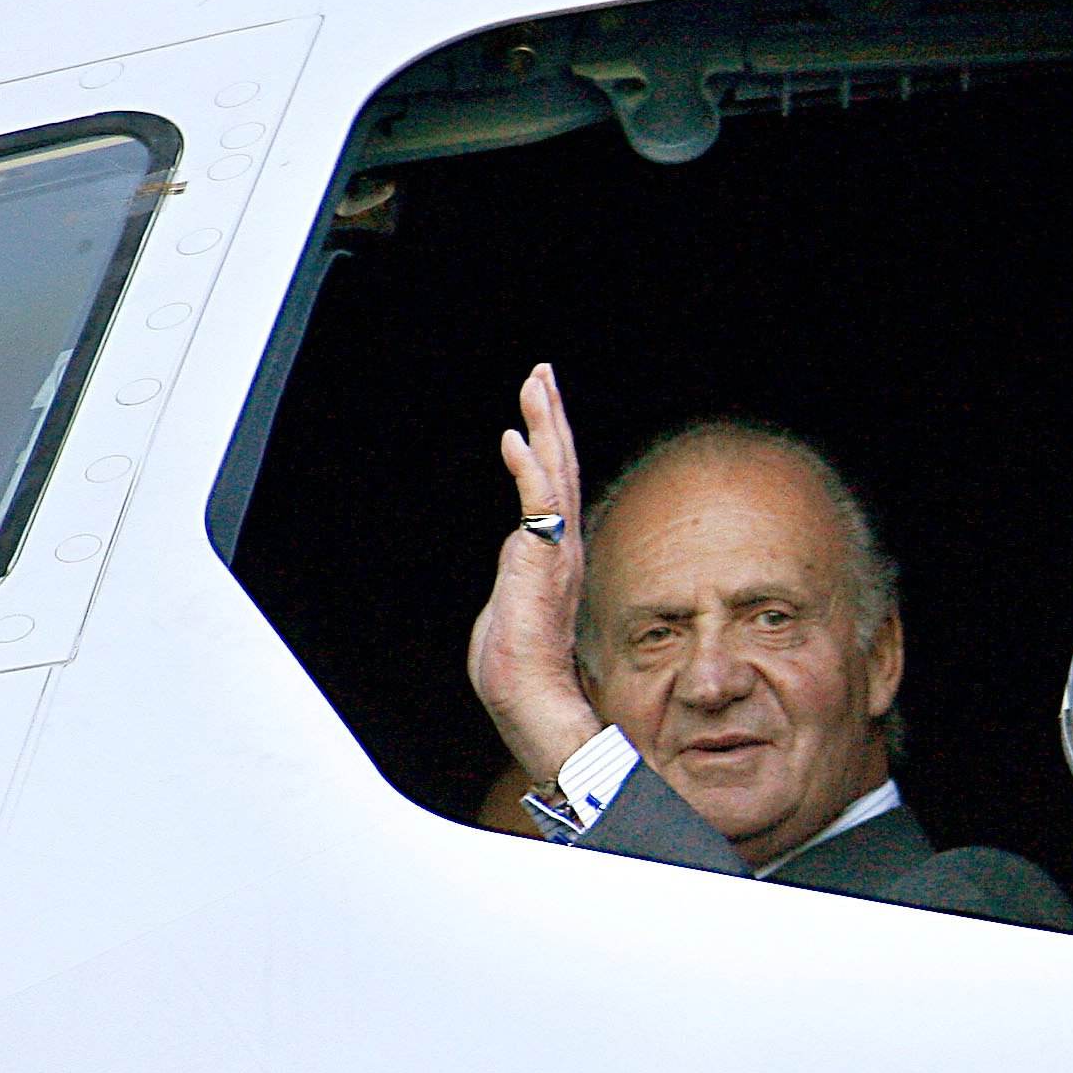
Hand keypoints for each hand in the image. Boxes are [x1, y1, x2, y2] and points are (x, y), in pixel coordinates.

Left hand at [465, 363, 605, 784]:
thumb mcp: (509, 611)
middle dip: (551, 418)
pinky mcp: (541, 559)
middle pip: (561, 467)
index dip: (549, 448)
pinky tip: (515, 438)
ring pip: (554, 473)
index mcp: (556, 558)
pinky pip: (537, 502)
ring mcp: (556, 551)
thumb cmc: (516, 671)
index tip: (539, 413)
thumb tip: (514, 567)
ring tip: (537, 384)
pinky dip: (527, 467)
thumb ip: (515, 580)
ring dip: (545, 425)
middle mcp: (563, 547)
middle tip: (543, 375)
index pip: (555, 490)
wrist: (528, 697)